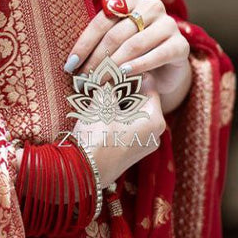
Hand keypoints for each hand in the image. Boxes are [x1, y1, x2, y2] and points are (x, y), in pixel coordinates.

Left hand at [64, 0, 190, 99]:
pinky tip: (124, 75)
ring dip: (113, 67)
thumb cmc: (133, 51)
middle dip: (96, 60)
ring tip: (98, 83)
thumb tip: (72, 61)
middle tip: (83, 80)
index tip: (69, 65)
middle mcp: (151, 6)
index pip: (101, 21)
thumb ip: (99, 41)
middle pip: (116, 34)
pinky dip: (139, 66)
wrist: (166, 67)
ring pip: (134, 45)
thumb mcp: (115, 42)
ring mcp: (168, 24)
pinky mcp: (181, 44)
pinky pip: (157, 55)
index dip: (84, 44)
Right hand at [70, 71, 165, 187]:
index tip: (113, 67)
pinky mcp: (131, 152)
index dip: (129, 72)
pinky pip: (128, 125)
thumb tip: (113, 69)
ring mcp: (144, 145)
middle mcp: (156, 133)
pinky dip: (115, 116)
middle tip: (104, 80)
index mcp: (156, 119)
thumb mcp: (102, 101)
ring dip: (117, 101)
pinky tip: (98, 112)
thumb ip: (111, 82)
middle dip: (122, 87)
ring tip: (98, 95)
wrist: (82, 171)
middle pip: (141, 98)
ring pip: (133, 111)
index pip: (148, 82)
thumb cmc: (95, 134)